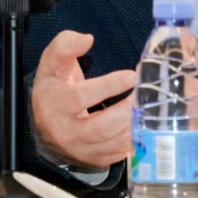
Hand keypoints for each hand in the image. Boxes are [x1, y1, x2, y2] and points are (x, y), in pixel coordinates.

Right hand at [31, 30, 136, 168]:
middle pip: (99, 128)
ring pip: (111, 144)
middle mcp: (66, 131)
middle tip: (146, 95)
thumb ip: (66, 45)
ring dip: (135, 128)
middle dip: (126, 112)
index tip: (131, 76)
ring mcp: (81, 149)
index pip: (81, 98)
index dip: (108, 87)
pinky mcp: (94, 158)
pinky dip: (135, 142)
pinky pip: (117, 155)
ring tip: (151, 109)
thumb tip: (86, 39)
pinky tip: (147, 126)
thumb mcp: (52, 62)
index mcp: (56, 104)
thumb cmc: (54, 86)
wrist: (45, 123)